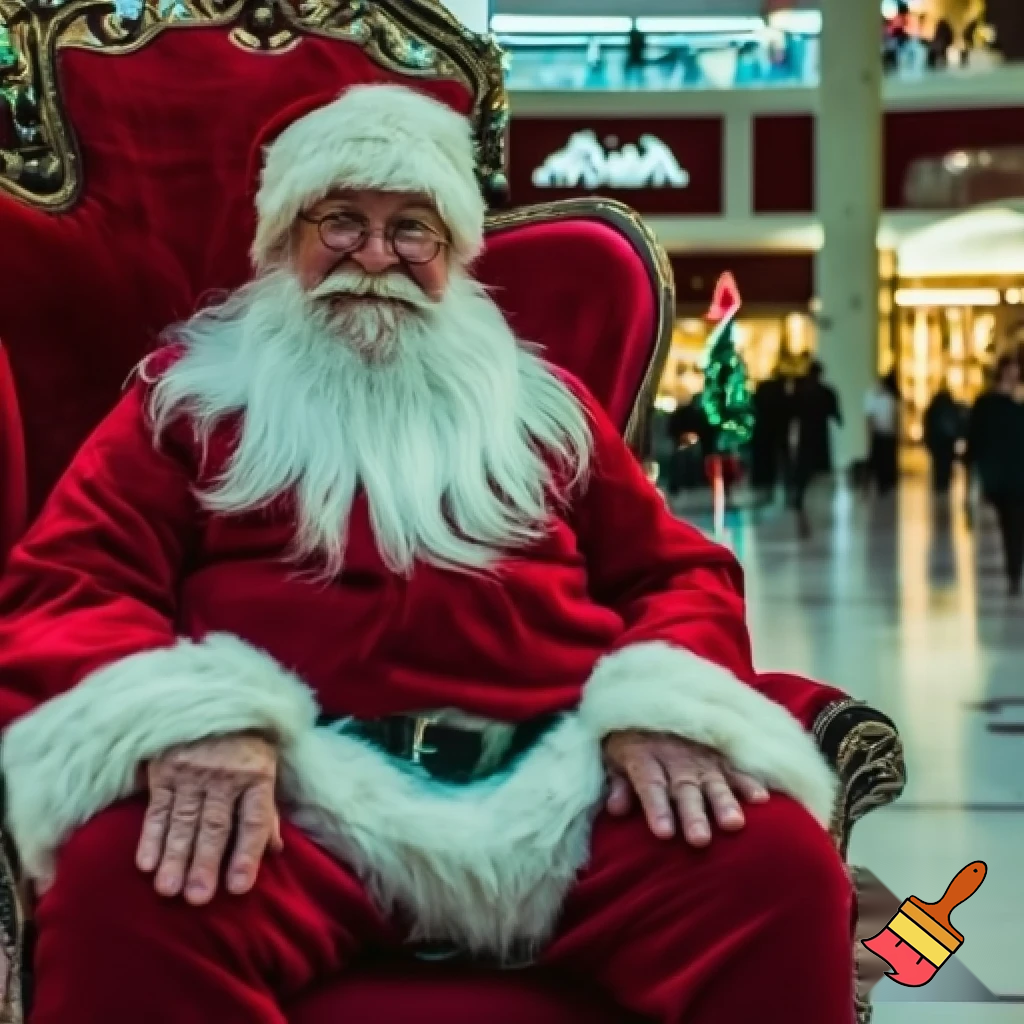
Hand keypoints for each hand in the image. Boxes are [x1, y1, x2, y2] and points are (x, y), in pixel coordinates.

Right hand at [136, 732, 281, 904]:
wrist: (213, 694)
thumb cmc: (244, 739)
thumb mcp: (265, 765)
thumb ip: (267, 809)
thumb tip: (276, 850)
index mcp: (257, 774)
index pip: (253, 821)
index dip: (247, 855)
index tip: (238, 888)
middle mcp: (225, 774)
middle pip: (216, 825)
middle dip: (205, 864)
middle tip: (198, 898)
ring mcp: (192, 770)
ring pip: (183, 821)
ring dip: (175, 857)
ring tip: (169, 890)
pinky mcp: (164, 768)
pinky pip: (158, 807)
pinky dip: (150, 836)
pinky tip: (146, 863)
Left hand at [603, 730, 769, 845]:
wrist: (651, 694)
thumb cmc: (628, 735)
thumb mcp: (611, 753)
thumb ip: (617, 782)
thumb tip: (615, 809)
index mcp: (644, 757)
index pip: (650, 784)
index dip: (656, 808)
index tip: (664, 833)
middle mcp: (675, 759)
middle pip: (684, 789)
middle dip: (692, 814)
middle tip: (699, 839)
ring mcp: (700, 755)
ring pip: (713, 781)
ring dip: (724, 802)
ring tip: (734, 823)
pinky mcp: (720, 752)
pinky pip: (736, 767)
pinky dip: (748, 781)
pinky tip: (760, 798)